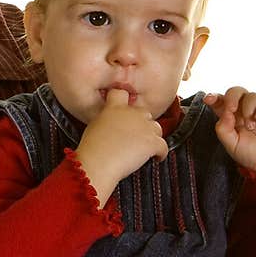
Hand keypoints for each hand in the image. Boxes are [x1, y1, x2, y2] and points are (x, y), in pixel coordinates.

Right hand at [75, 88, 167, 204]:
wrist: (98, 163)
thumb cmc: (92, 150)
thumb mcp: (94, 126)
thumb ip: (106, 120)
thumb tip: (111, 124)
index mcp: (114, 107)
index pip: (121, 93)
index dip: (125, 101)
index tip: (125, 110)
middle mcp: (131, 113)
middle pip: (144, 113)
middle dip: (142, 123)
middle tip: (135, 136)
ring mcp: (144, 127)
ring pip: (156, 128)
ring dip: (152, 137)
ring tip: (145, 148)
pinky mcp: (152, 142)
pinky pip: (163, 146)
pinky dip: (160, 153)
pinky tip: (155, 158)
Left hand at [204, 87, 255, 191]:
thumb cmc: (249, 154)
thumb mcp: (231, 144)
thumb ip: (224, 129)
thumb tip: (225, 112)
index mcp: (231, 115)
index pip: (220, 100)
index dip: (214, 96)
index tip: (209, 99)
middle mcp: (244, 109)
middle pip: (236, 92)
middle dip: (232, 97)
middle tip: (231, 108)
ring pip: (253, 95)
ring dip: (248, 107)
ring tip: (250, 125)